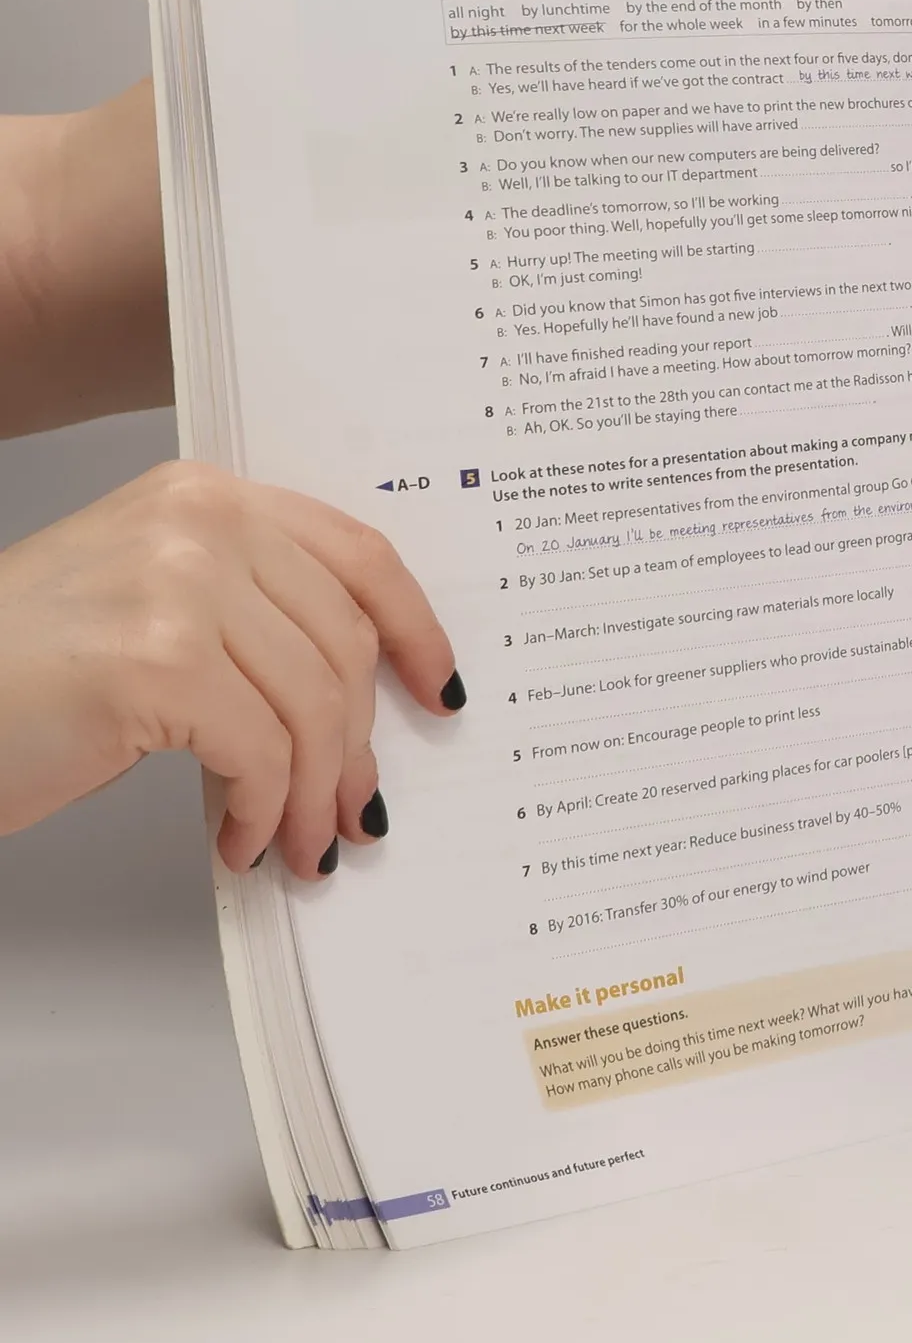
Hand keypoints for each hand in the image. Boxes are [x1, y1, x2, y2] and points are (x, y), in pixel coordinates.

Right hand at [0, 462, 460, 880]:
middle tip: (354, 811)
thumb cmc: (17, 673)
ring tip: (300, 845)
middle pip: (343, 643)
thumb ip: (251, 617)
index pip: (359, 555)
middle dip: (356, 745)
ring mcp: (179, 585)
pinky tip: (239, 841)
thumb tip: (355, 701)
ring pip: (313, 706)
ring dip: (314, 795)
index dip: (415, 629)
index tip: (437, 689)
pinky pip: (261, 753)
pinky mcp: (158, 661)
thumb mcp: (151, 607)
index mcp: (209, 497)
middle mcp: (201, 523)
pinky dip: (262, 811)